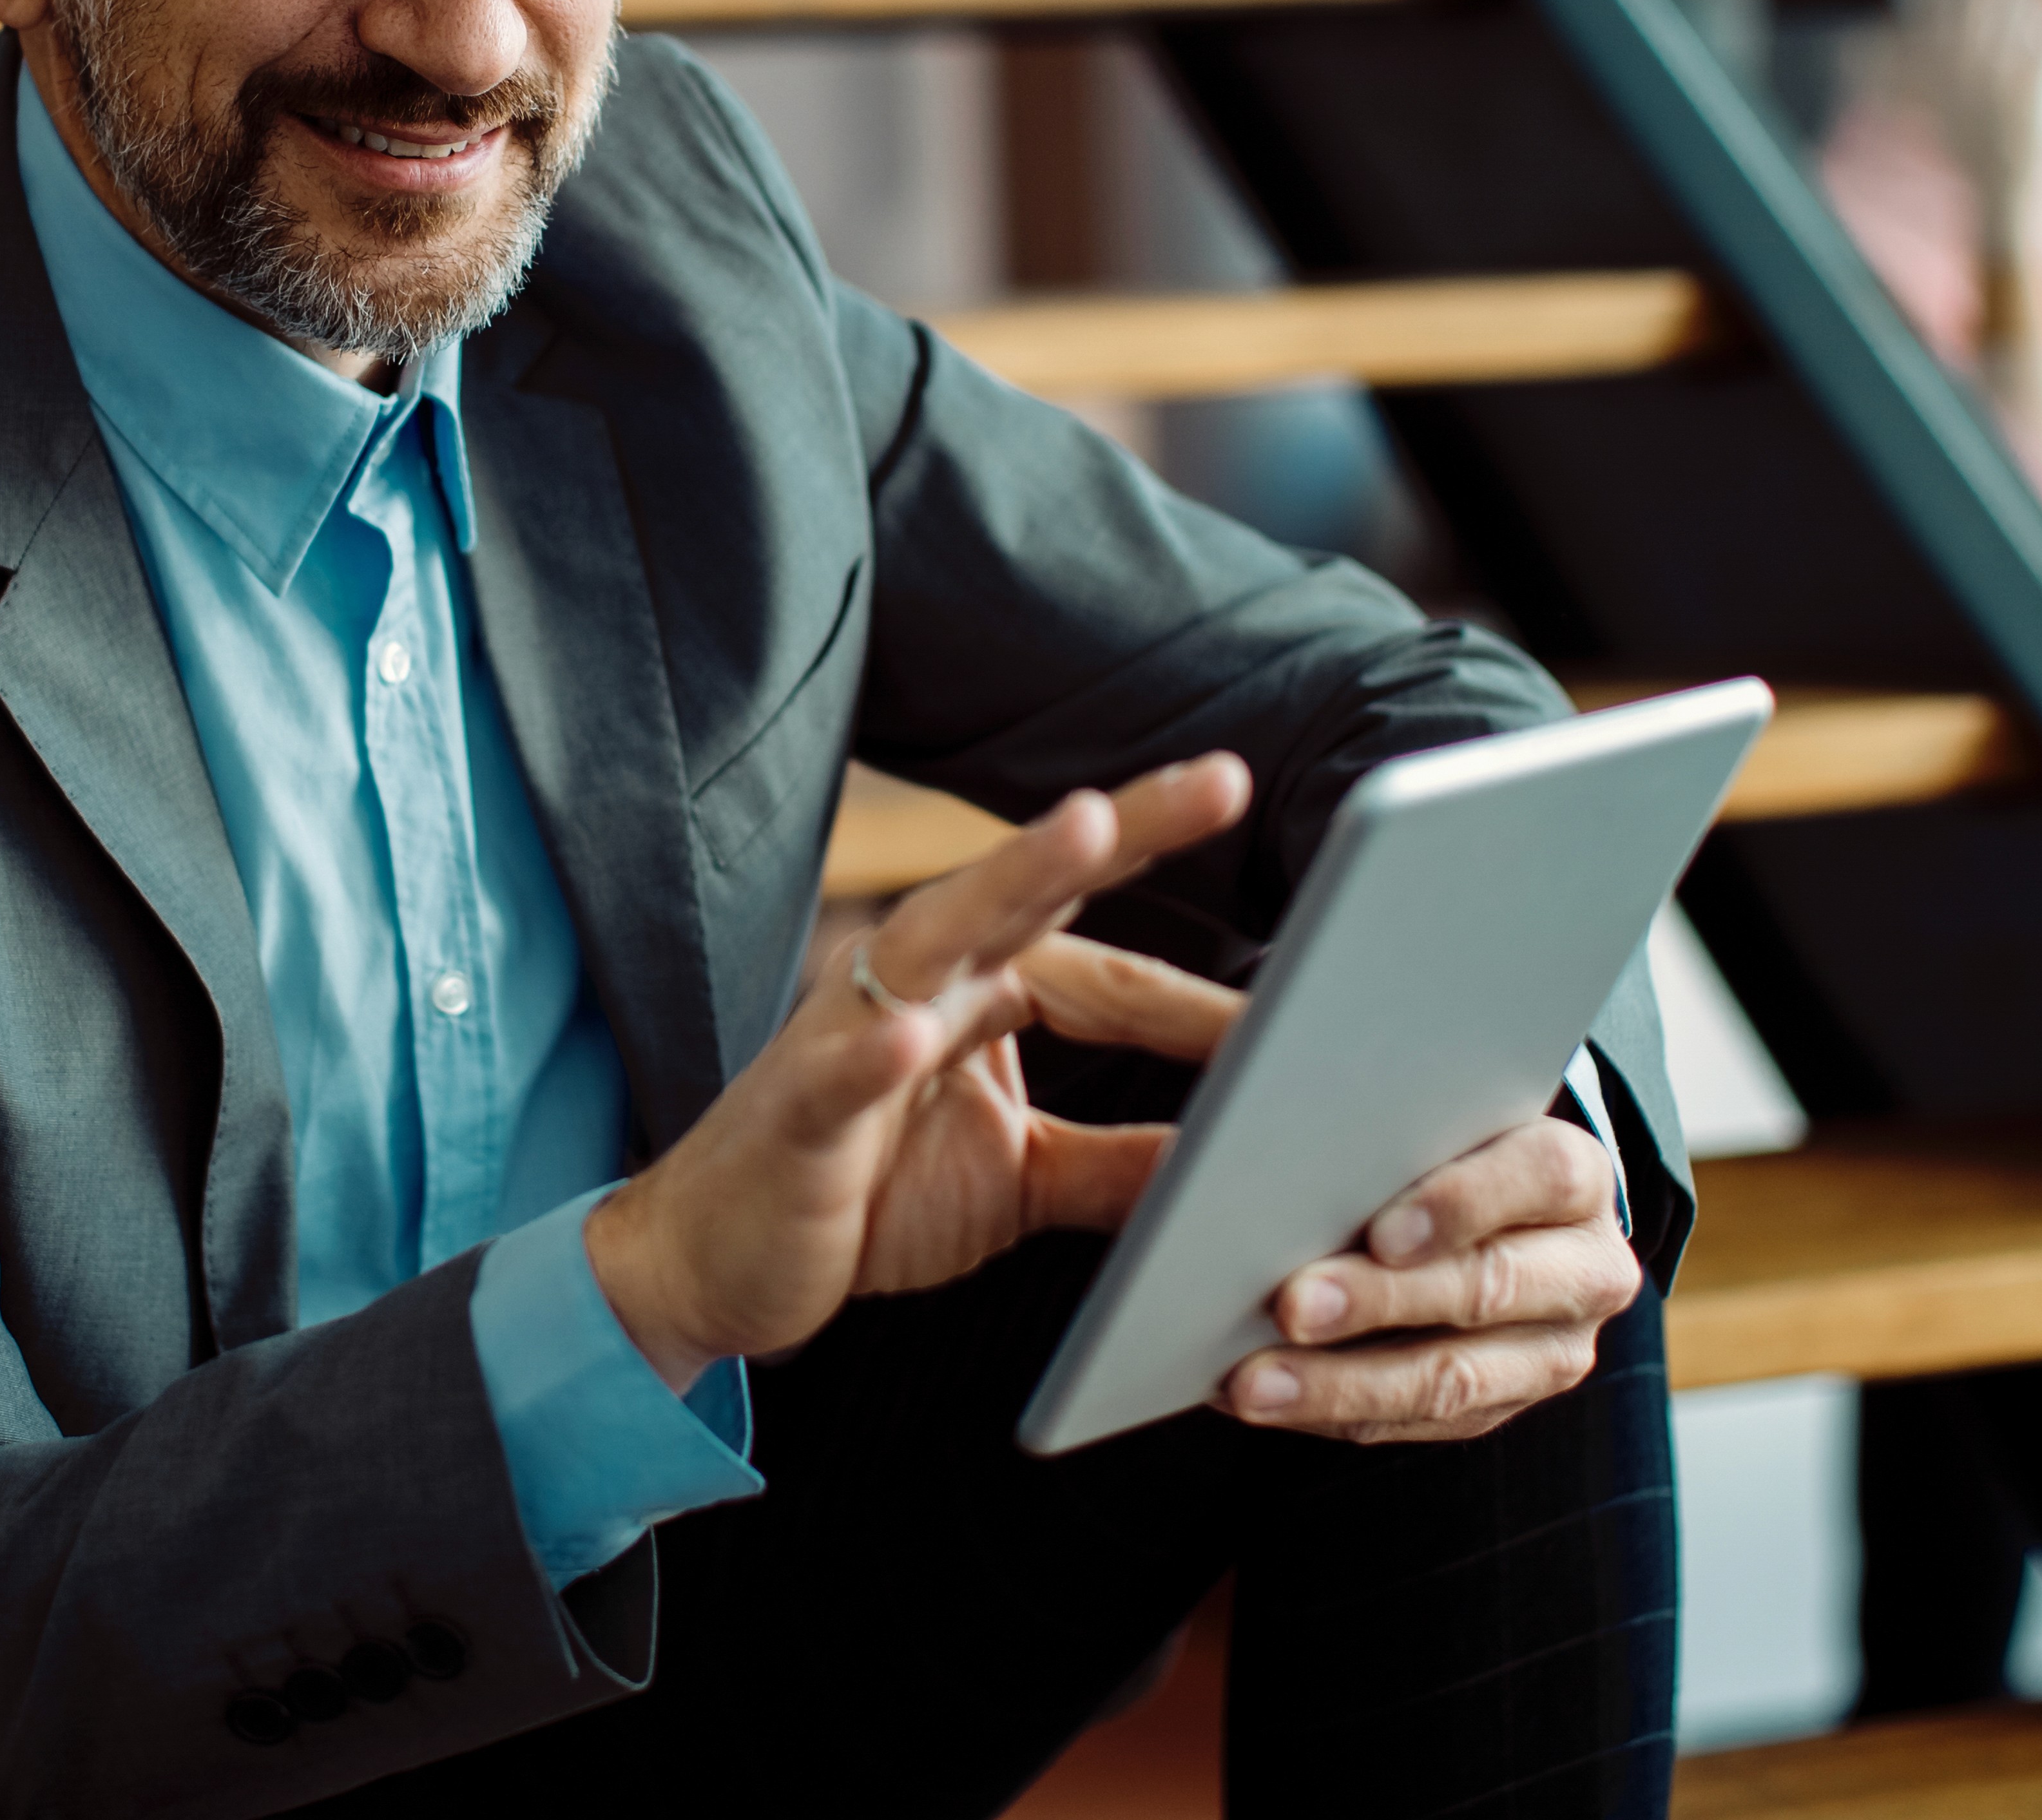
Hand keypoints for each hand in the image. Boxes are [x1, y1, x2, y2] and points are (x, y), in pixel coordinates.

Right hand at [585, 754, 1252, 1388]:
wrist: (721, 1263)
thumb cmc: (865, 1200)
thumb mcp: (1024, 1184)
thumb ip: (1123, 1165)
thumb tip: (1244, 1162)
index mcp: (980, 991)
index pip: (1110, 969)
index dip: (1205, 995)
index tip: (1321, 988)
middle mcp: (920, 981)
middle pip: (1034, 893)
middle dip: (1127, 830)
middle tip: (1224, 777)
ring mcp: (851, 1030)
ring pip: (941, 937)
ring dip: (1013, 879)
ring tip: (1086, 827)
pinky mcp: (796, 1107)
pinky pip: (839, 1068)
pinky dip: (871, 1046)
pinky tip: (909, 1027)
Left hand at [1218, 1115, 1637, 1443]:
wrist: (1489, 1209)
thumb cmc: (1436, 1140)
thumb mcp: (1426, 1112)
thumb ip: (1366, 1110)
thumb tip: (1242, 1121)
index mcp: (1573, 1172)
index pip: (1542, 1175)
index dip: (1463, 1202)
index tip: (1380, 1229)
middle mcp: (1585, 1265)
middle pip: (1490, 1285)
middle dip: (1381, 1300)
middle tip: (1290, 1304)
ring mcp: (1553, 1348)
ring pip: (1455, 1379)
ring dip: (1342, 1383)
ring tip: (1253, 1382)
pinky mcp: (1505, 1405)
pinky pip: (1418, 1423)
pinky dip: (1332, 1411)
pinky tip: (1260, 1396)